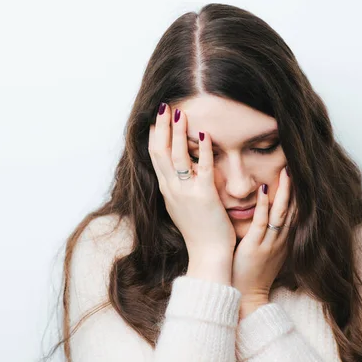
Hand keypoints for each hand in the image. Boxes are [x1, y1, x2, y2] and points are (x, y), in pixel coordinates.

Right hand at [148, 103, 236, 283]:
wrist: (208, 255)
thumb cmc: (199, 232)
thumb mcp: (182, 207)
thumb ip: (179, 187)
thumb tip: (179, 171)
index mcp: (166, 190)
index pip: (154, 156)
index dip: (154, 135)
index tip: (156, 118)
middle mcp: (171, 189)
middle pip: (159, 151)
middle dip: (160, 127)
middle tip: (163, 106)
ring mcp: (186, 192)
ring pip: (176, 156)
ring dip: (177, 132)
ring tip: (179, 113)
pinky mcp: (204, 196)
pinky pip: (201, 168)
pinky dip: (201, 150)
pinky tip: (204, 134)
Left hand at [231, 166, 295, 317]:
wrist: (246, 299)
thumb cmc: (250, 275)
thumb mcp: (265, 253)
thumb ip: (267, 235)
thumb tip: (263, 216)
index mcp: (283, 241)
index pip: (294, 213)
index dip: (297, 194)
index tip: (299, 175)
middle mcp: (280, 240)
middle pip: (292, 209)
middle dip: (296, 188)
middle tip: (297, 166)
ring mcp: (269, 243)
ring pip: (281, 213)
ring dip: (284, 191)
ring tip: (287, 171)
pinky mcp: (255, 247)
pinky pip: (262, 222)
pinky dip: (265, 205)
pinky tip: (266, 189)